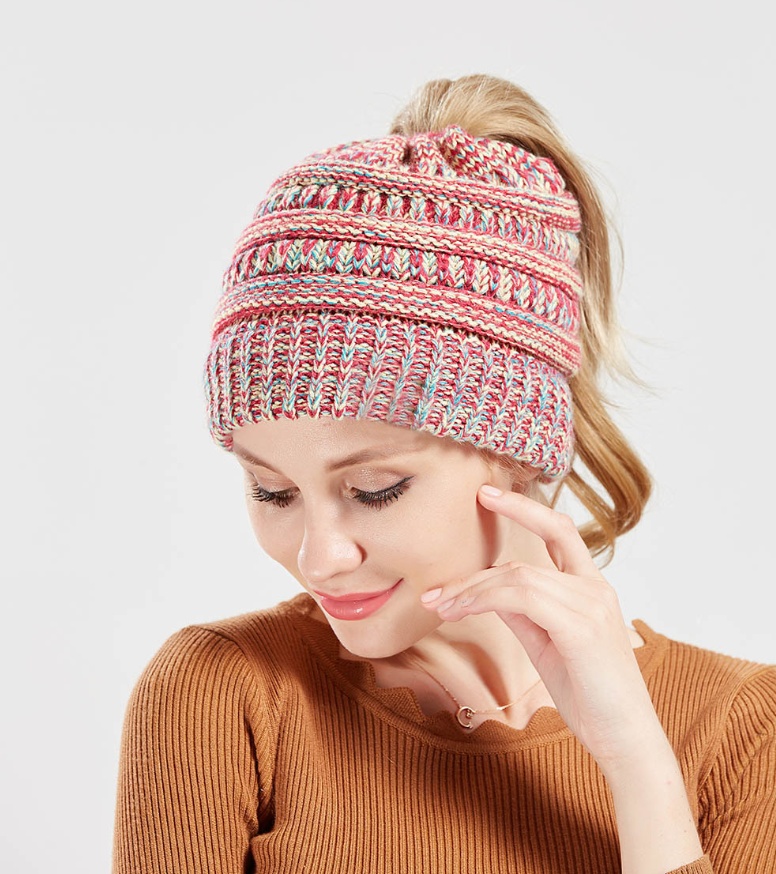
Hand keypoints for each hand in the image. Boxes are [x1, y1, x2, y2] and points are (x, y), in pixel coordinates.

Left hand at [421, 484, 665, 771]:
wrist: (624, 739)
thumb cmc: (590, 694)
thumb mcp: (547, 643)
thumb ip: (523, 611)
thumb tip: (486, 591)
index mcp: (592, 588)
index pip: (559, 531)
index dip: (524, 507)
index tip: (488, 494)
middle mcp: (595, 589)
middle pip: (528, 556)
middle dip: (479, 563)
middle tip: (437, 588)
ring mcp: (591, 604)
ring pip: (517, 577)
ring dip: (471, 590)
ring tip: (442, 606)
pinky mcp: (581, 626)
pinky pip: (521, 599)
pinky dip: (483, 601)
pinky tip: (460, 612)